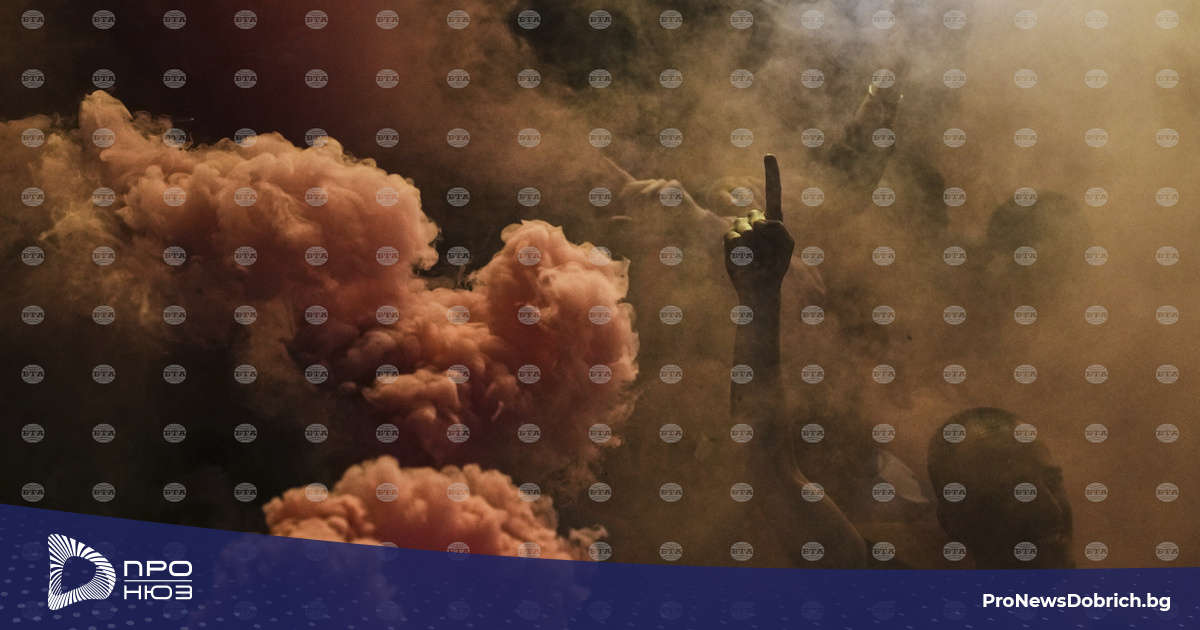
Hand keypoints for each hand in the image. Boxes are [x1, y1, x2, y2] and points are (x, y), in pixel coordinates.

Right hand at [724, 155, 793, 298]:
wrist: (760, 286)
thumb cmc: (775, 266)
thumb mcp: (787, 246)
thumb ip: (780, 229)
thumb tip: (759, 221)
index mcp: (773, 219)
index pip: (773, 193)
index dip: (771, 174)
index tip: (769, 155)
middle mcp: (755, 221)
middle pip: (757, 216)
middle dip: (763, 236)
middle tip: (766, 254)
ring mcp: (741, 229)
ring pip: (745, 227)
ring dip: (753, 245)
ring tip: (756, 258)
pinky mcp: (729, 240)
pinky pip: (733, 236)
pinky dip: (740, 248)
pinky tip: (744, 258)